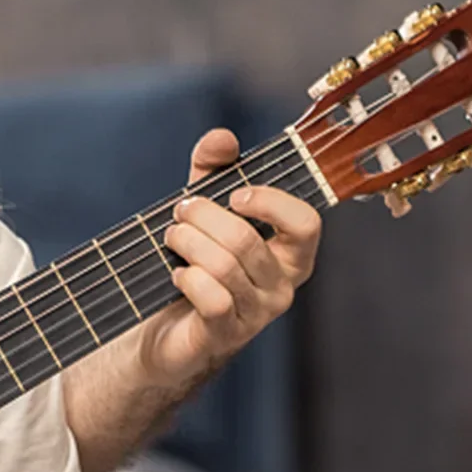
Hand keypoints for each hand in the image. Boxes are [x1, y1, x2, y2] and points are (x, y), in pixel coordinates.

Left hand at [137, 128, 321, 388]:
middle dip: (203, 217)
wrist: (165, 327)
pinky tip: (176, 274)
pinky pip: (213, 299)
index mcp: (289, 252)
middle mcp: (282, 284)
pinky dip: (188, 279)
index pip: (306, 223)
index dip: (270, 202)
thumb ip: (212, 170)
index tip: (234, 194)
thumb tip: (222, 137)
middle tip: (180, 211)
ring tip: (171, 237)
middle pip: (246, 240)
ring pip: (225, 266)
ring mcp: (256, 314)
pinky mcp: (226, 335)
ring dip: (187, 243)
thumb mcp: (203, 209)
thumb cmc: (194, 262)